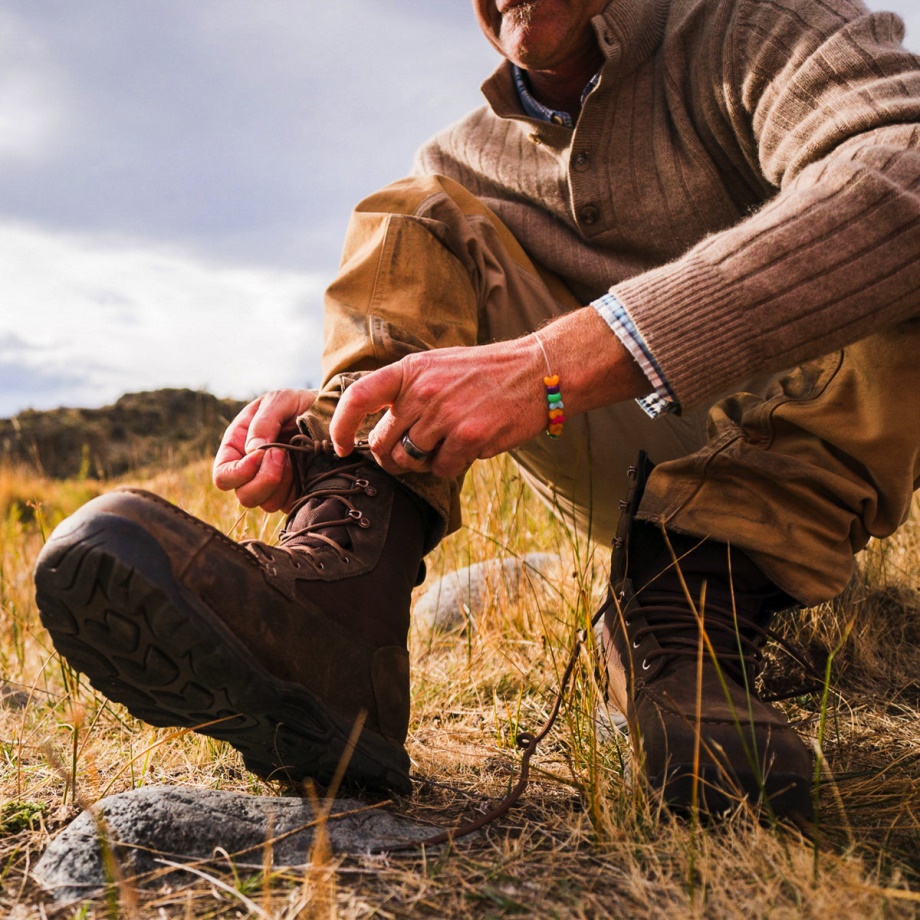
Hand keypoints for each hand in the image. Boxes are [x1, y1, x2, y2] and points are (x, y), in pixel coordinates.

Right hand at [212, 389, 315, 511]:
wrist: (331, 412)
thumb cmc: (299, 403)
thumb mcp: (280, 400)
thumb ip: (264, 422)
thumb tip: (253, 451)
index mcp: (238, 447)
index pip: (223, 475)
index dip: (238, 472)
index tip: (262, 454)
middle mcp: (251, 470)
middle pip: (244, 496)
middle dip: (264, 479)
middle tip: (283, 454)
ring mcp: (272, 484)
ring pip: (267, 505)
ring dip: (283, 484)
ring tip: (295, 457)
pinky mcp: (292, 493)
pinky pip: (289, 505)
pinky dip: (297, 490)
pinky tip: (305, 468)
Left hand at [330, 339, 547, 478]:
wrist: (537, 371)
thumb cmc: (485, 373)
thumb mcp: (438, 366)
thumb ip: (406, 391)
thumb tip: (376, 430)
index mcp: (410, 370)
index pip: (358, 397)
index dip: (340, 426)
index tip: (340, 446)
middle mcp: (422, 391)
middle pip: (382, 443)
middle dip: (391, 455)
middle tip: (412, 452)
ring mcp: (444, 415)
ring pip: (410, 461)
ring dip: (423, 462)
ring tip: (445, 445)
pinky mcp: (468, 437)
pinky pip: (441, 470)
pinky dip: (451, 466)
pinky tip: (468, 447)